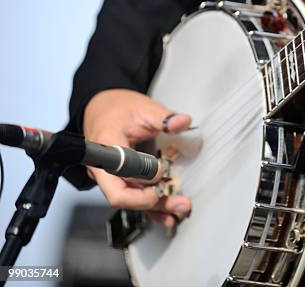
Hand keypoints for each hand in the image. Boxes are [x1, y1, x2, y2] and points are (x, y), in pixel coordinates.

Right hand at [84, 89, 191, 227]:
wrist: (105, 109)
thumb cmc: (119, 109)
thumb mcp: (144, 108)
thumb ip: (163, 117)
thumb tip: (182, 121)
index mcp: (105, 149)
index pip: (118, 176)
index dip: (141, 180)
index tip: (161, 172)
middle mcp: (104, 169)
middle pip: (125, 195)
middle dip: (153, 201)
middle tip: (180, 202)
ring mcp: (113, 178)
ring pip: (133, 200)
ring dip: (158, 206)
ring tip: (182, 208)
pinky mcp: (123, 180)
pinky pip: (136, 198)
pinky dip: (153, 207)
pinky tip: (169, 215)